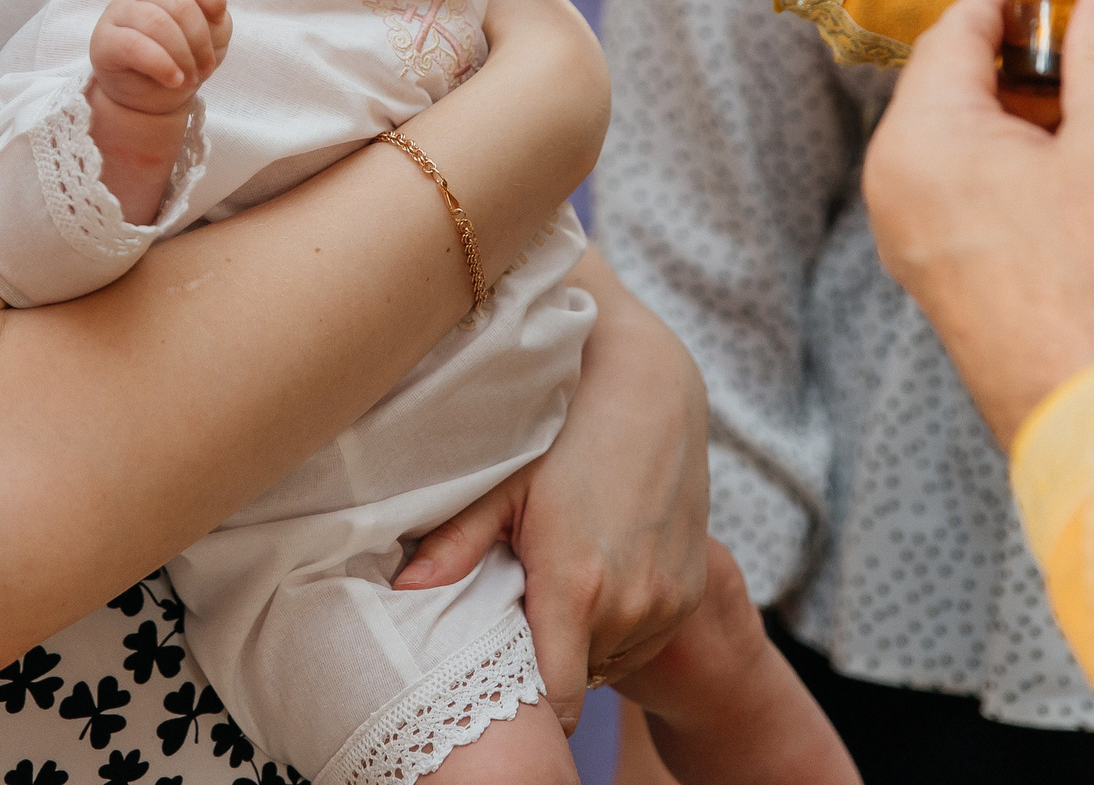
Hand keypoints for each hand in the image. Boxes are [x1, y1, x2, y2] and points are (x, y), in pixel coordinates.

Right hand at [88, 0, 230, 114]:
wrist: (146, 95)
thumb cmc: (179, 58)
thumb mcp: (209, 38)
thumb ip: (216, 21)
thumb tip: (213, 18)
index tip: (218, 22)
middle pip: (179, 3)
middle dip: (200, 41)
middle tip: (204, 68)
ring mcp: (118, 11)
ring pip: (157, 23)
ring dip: (183, 56)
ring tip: (189, 78)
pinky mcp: (104, 40)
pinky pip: (134, 46)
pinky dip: (161, 65)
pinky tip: (173, 79)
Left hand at [394, 252, 708, 730]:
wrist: (651, 392)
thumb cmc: (566, 432)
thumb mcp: (505, 484)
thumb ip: (456, 543)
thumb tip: (402, 589)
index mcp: (575, 589)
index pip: (555, 701)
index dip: (525, 695)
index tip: (499, 664)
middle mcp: (629, 607)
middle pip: (578, 679)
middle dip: (547, 657)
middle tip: (521, 605)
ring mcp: (666, 603)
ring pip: (610, 661)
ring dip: (584, 642)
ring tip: (561, 582)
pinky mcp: (691, 593)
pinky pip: (644, 640)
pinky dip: (619, 626)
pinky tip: (598, 575)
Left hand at [861, 0, 1093, 444]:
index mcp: (918, 143)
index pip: (957, 30)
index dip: (1030, 0)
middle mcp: (907, 192)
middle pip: (989, 92)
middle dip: (1086, 74)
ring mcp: (935, 245)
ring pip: (1016, 151)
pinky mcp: (973, 287)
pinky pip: (1018, 204)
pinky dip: (1082, 182)